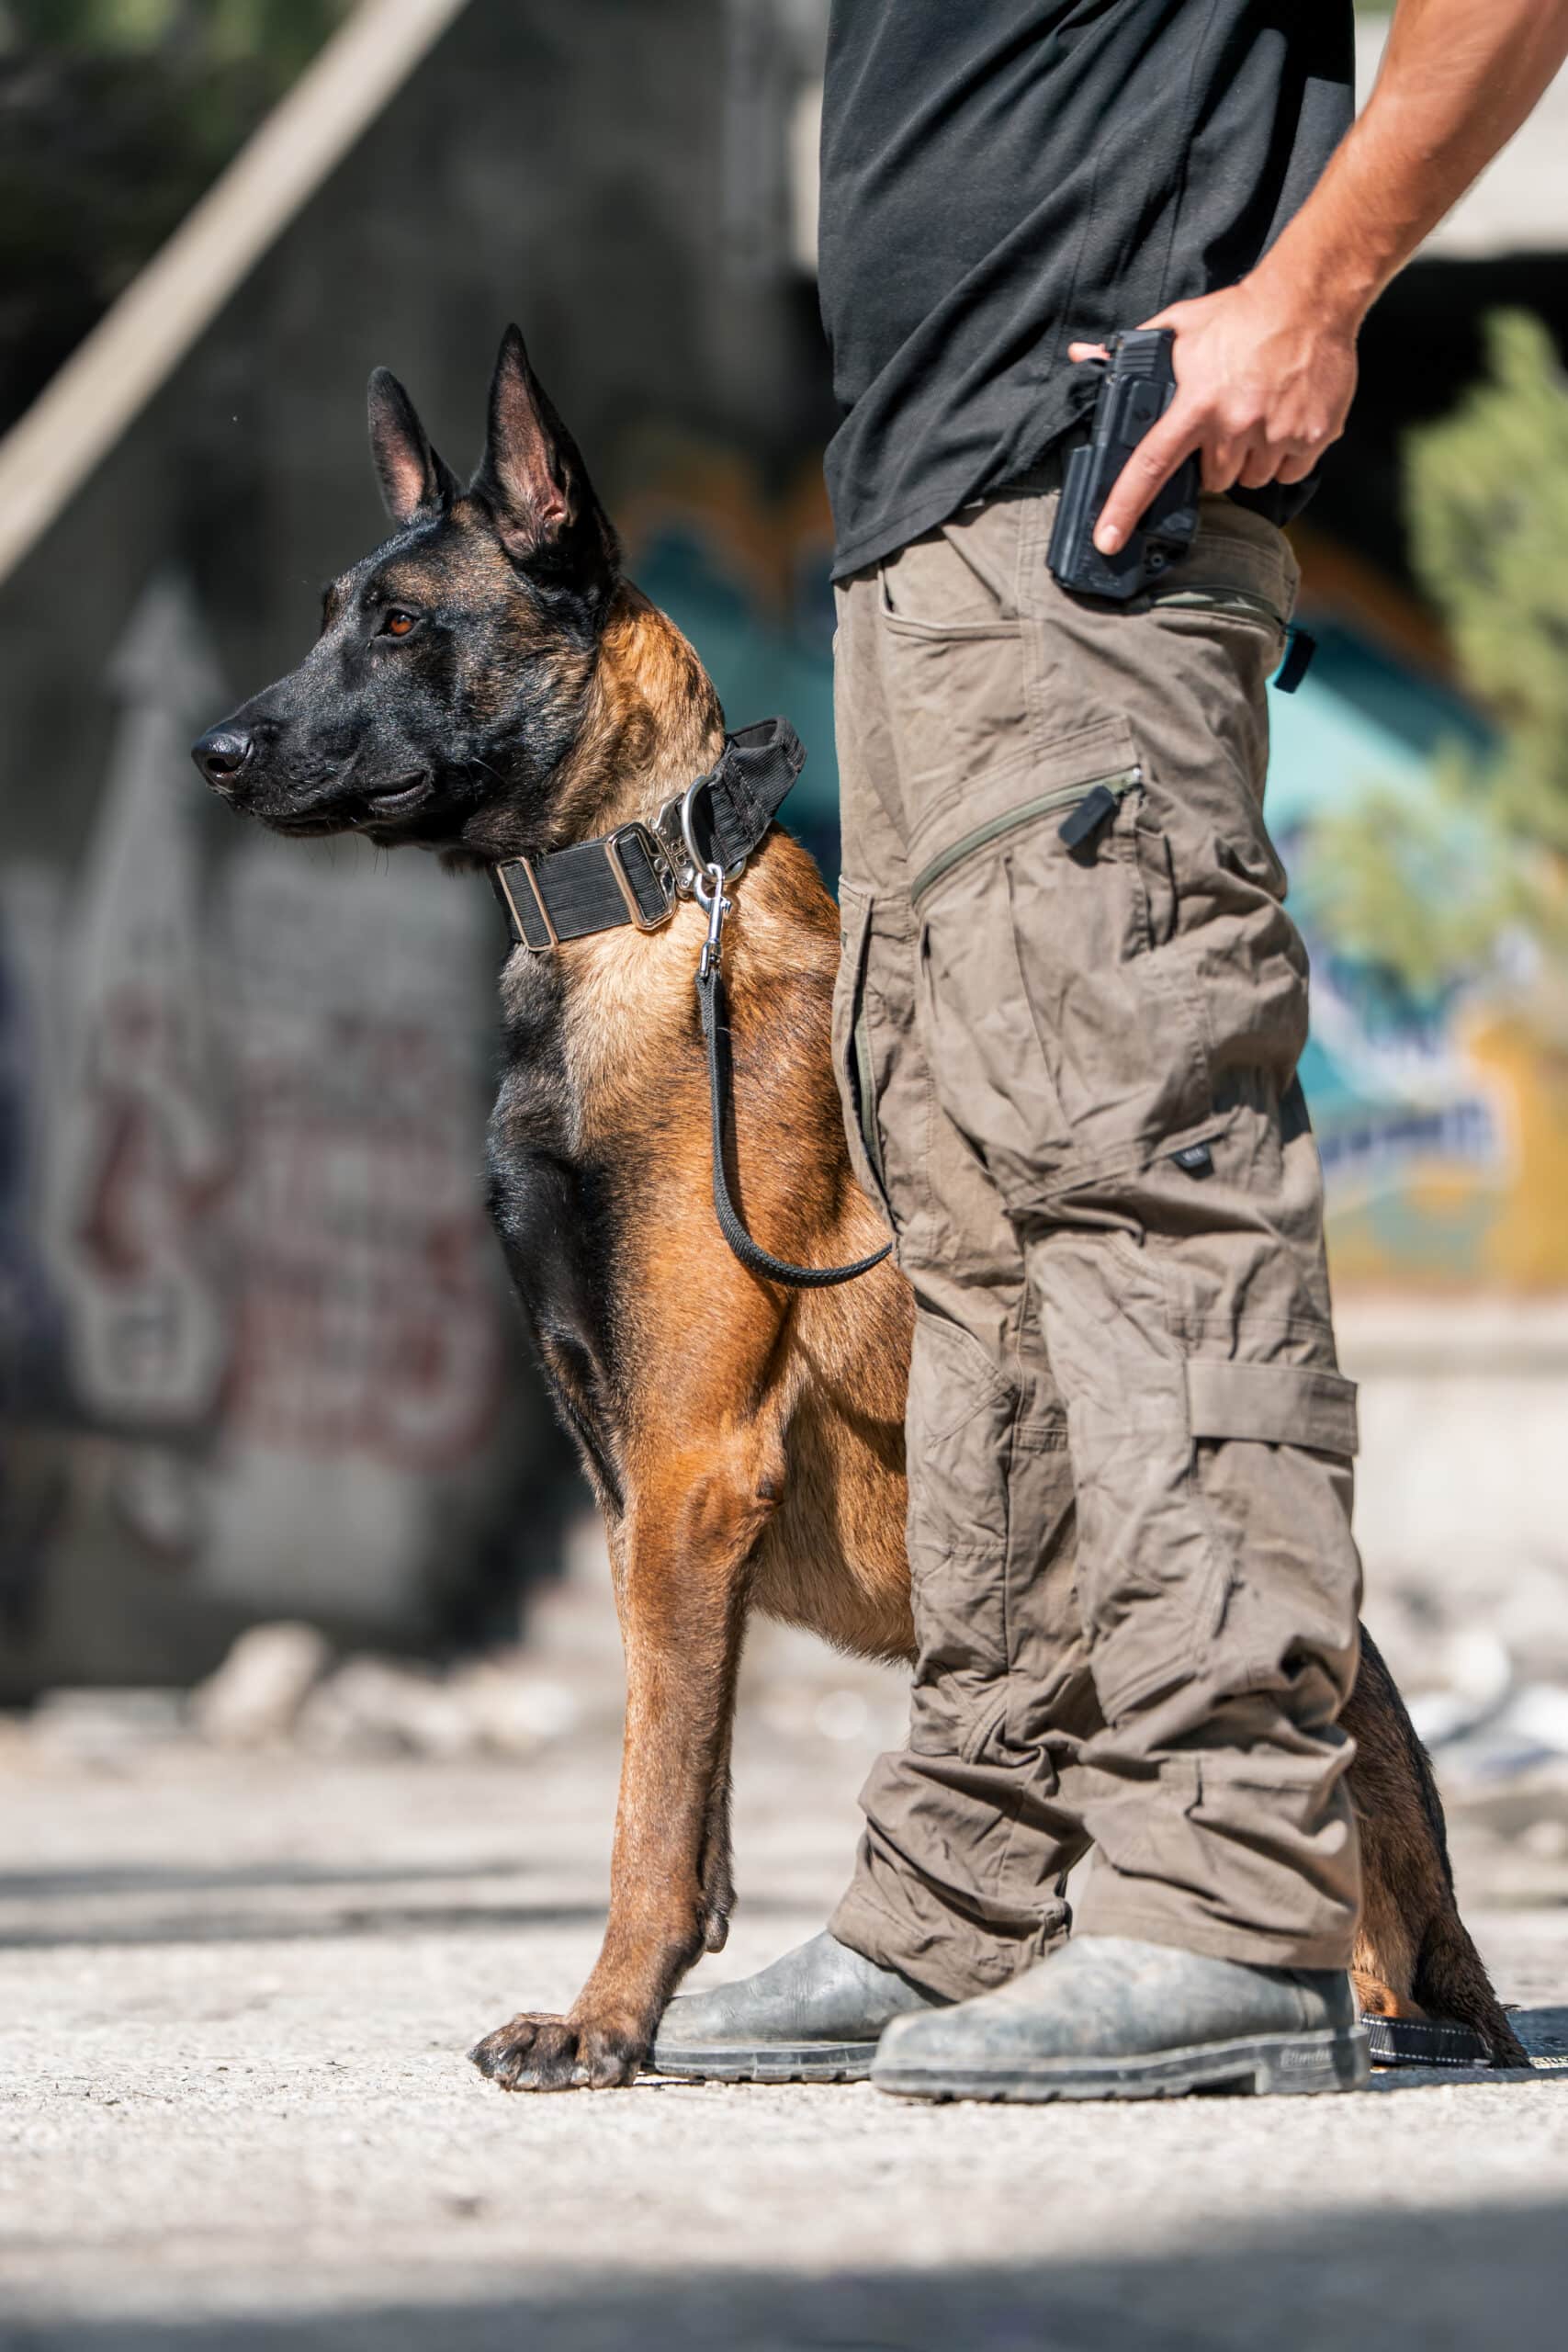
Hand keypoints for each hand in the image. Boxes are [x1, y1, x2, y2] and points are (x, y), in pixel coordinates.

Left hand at [1068, 270, 1359, 555]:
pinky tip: (1283, 420)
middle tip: (1224, 423)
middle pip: (1213, 479)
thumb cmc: (1241, 313)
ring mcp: (1277, 434)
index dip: (1124, 509)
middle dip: (1214, 460)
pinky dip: (1285, 456)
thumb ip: (1130, 349)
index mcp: (1196, 405)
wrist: (1310, 298)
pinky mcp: (1313, 437)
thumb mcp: (1181, 324)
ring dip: (1250, 460)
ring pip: (1251, 479)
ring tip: (1257, 416)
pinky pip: (1289, 473)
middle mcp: (1235, 425)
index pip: (1149, 466)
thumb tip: (1081, 355)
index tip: (1107, 541)